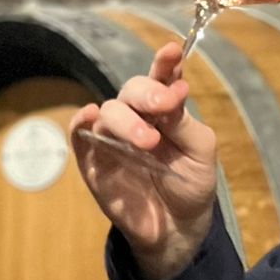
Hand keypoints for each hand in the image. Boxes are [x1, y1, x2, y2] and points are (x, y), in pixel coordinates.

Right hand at [70, 41, 218, 279]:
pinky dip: (80, 124)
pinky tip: (89, 116)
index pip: (160, 78)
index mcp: (163, 110)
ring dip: (126, 119)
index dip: (164, 63)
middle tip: (166, 104)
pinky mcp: (95, 164)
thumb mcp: (200, 151)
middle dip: (148, 93)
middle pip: (131, 92)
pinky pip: (79, 138)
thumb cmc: (190, 184)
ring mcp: (113, 141)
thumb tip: (175, 89)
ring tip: (149, 140)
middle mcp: (136, 119)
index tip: (172, 51)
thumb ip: (185, 122)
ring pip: (108, 113)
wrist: (178, 228)